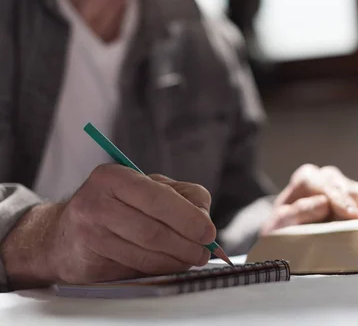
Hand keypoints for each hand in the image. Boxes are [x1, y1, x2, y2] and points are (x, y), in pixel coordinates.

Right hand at [1, 165, 215, 286]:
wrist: (61, 236)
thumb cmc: (114, 207)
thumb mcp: (145, 188)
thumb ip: (180, 197)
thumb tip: (205, 220)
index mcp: (114, 176)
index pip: (159, 198)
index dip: (189, 218)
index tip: (208, 232)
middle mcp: (96, 201)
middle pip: (154, 228)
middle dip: (187, 243)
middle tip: (205, 252)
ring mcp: (89, 232)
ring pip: (146, 251)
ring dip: (176, 259)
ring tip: (191, 259)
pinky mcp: (89, 259)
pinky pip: (134, 267)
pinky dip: (159, 268)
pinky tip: (169, 265)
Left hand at [261, 165, 357, 234]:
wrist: (293, 234)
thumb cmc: (286, 229)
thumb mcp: (280, 224)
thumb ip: (298, 212)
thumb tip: (323, 203)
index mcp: (309, 178)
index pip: (330, 187)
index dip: (342, 202)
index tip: (354, 217)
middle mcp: (331, 177)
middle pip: (355, 191)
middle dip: (354, 213)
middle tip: (348, 235)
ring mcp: (350, 185)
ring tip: (349, 232)